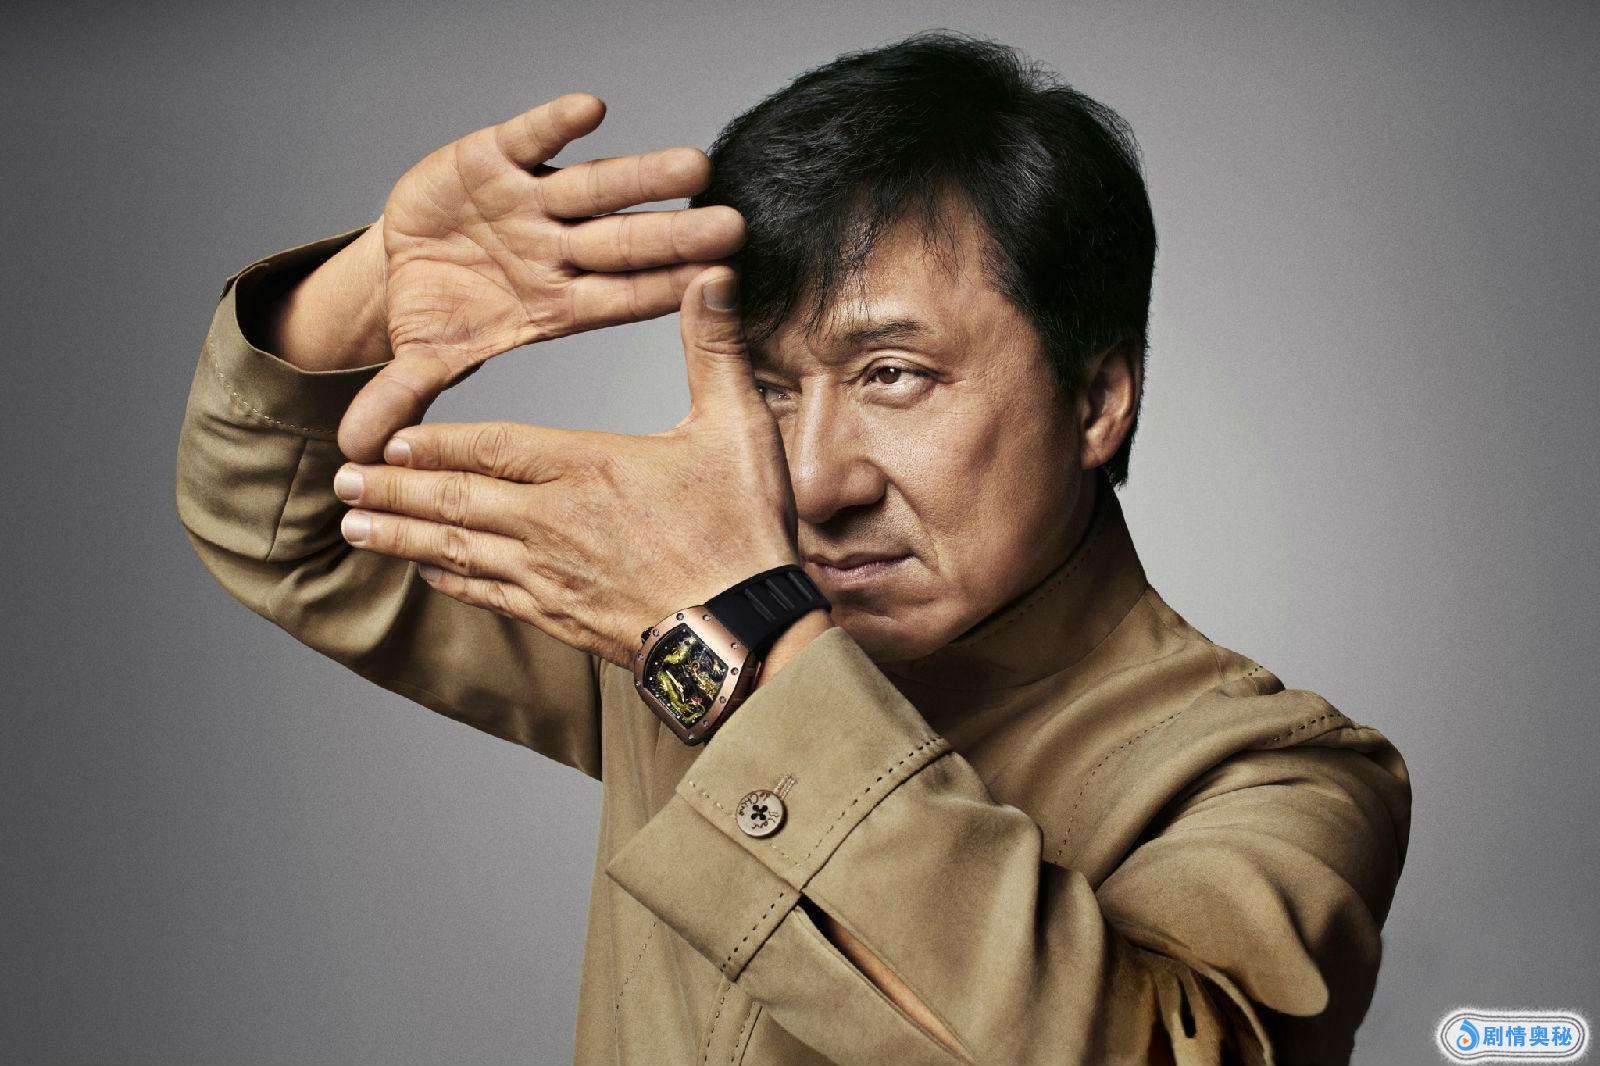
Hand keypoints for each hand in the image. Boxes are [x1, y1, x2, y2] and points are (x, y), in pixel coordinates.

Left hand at [331, 267, 800, 666]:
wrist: (746, 634)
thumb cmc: (743, 531)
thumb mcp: (737, 427)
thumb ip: (713, 349)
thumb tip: (713, 276)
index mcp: (587, 466)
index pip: (491, 446)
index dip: (436, 440)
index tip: (390, 436)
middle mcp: (552, 520)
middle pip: (454, 498)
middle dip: (392, 487)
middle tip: (341, 481)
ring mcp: (550, 575)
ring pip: (456, 550)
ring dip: (400, 535)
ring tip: (353, 523)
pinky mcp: (561, 618)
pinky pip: (487, 594)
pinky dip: (449, 578)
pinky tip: (426, 571)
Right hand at [337, 92, 745, 461]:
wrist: (407, 256)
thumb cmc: (440, 312)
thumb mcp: (424, 359)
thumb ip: (404, 396)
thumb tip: (357, 451)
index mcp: (557, 302)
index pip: (624, 299)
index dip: (666, 292)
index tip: (718, 288)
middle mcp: (558, 249)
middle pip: (627, 243)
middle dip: (676, 236)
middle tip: (733, 228)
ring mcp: (534, 202)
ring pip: (596, 187)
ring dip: (643, 177)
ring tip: (695, 165)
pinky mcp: (498, 157)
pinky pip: (532, 137)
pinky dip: (555, 124)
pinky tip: (592, 110)